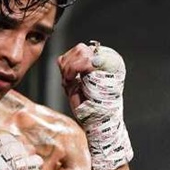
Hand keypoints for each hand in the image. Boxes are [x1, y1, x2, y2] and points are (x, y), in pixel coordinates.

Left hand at [57, 41, 133, 169]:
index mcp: (99, 64)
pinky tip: (73, 80)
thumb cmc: (87, 107)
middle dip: (68, 63)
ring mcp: (108, 63)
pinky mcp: (108, 68)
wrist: (97, 122)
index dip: (68, 61)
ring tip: (71, 81)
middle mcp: (107, 61)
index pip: (79, 50)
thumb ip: (69, 71)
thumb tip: (60, 59)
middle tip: (67, 80)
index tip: (66, 77)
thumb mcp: (74, 85)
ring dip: (70, 67)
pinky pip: (85, 59)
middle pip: (80, 48)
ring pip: (81, 51)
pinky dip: (73, 69)